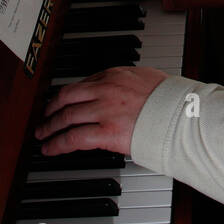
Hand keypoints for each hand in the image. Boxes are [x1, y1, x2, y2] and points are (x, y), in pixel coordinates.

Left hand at [34, 66, 169, 156]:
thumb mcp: (147, 78)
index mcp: (115, 75)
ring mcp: (103, 110)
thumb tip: (125, 88)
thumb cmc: (171, 100)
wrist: (182, 115)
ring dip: (50, 126)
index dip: (68, 95)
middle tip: (45, 116)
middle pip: (67, 97)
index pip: (83, 83)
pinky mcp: (105, 132)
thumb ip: (130, 82)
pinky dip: (57, 143)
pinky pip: (73, 138)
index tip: (63, 101)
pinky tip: (50, 148)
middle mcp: (105, 90)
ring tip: (42, 134)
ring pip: (66, 117)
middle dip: (51, 108)